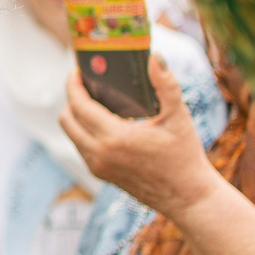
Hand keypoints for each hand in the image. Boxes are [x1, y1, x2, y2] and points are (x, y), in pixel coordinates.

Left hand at [60, 56, 220, 217]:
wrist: (187, 198)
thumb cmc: (185, 156)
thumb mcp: (179, 116)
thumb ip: (166, 84)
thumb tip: (154, 57)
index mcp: (115, 137)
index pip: (79, 105)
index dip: (74, 84)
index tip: (78, 70)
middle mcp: (100, 153)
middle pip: (67, 119)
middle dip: (71, 98)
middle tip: (85, 83)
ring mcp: (98, 166)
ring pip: (72, 134)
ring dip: (76, 115)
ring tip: (93, 99)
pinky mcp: (101, 175)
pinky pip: (81, 147)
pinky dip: (84, 131)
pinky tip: (102, 121)